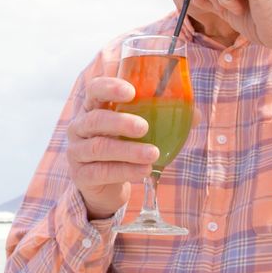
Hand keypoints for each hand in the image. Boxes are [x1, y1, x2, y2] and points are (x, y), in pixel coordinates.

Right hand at [66, 76, 159, 219]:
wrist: (103, 184)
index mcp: (93, 107)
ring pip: (99, 147)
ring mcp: (77, 152)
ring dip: (128, 151)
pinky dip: (125, 171)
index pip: (94, 89)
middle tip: (144, 127)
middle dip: (120, 122)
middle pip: (95, 119)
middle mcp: (80, 127)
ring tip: (152, 154)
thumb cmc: (122, 146)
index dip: (110, 87)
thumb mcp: (137, 130)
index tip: (131, 91)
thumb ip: (161, 119)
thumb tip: (194, 114)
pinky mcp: (81, 175)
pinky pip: (102, 171)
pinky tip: (144, 171)